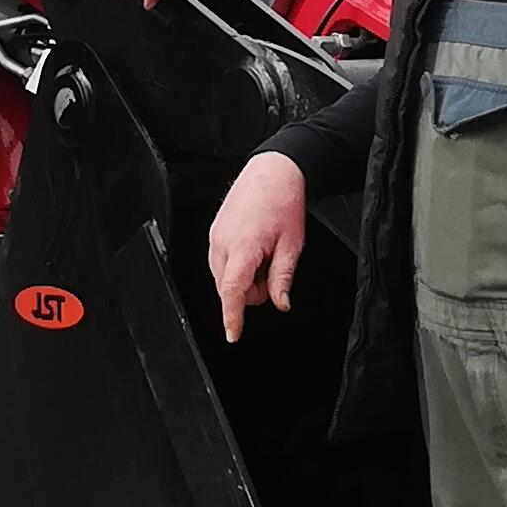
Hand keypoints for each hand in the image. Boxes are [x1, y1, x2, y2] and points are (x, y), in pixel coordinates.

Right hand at [206, 152, 310, 341]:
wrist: (273, 171)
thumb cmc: (283, 202)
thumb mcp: (292, 245)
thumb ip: (282, 278)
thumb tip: (281, 304)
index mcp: (243, 248)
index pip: (232, 292)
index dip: (232, 317)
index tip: (233, 335)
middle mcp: (222, 243)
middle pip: (228, 289)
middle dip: (250, 292)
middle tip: (273, 271)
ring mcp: (215, 237)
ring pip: (224, 278)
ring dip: (243, 279)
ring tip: (265, 256)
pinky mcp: (214, 232)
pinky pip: (221, 262)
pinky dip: (237, 266)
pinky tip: (255, 250)